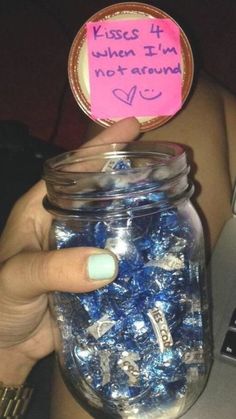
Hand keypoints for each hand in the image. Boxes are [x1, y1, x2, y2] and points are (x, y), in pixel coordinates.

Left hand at [0, 118, 139, 384]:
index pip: (73, 168)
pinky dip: (138, 250)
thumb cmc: (0, 303)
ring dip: (138, 215)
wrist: (6, 344)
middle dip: (128, 177)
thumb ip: (53, 269)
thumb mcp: (17, 278)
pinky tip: (160, 247)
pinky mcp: (93, 273)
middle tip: (162, 169)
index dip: (101, 147)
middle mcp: (64, 222)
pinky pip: (121, 255)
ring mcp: (81, 247)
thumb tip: (107, 265)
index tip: (133, 126)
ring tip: (169, 205)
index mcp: (42, 209)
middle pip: (101, 191)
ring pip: (114, 222)